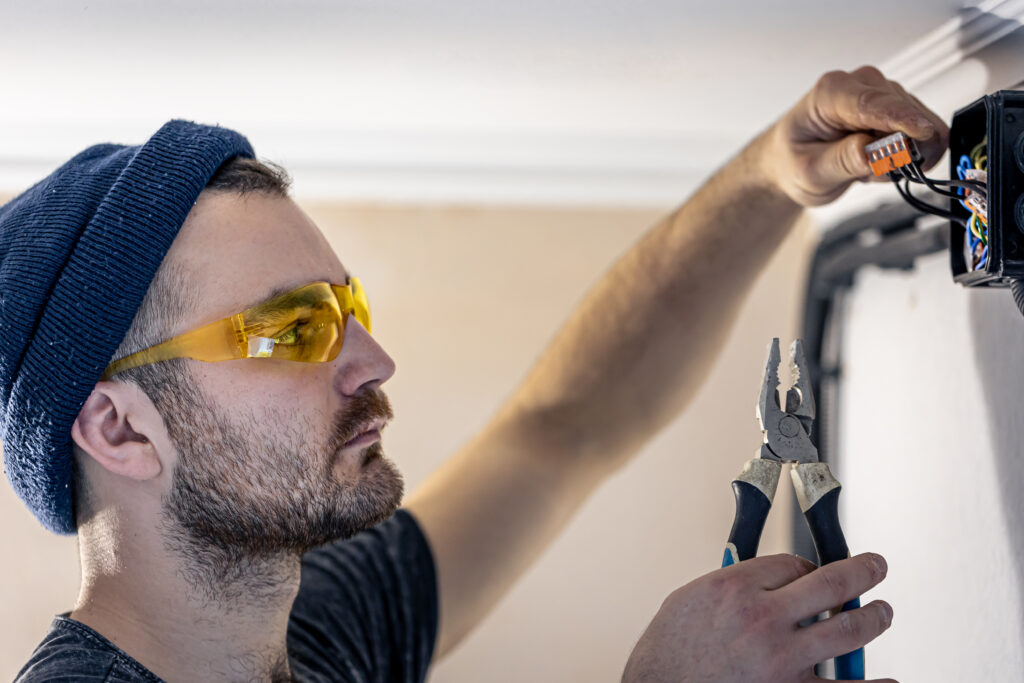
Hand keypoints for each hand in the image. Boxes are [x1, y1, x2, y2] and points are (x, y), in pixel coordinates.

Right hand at [621, 552, 894, 682]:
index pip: (791, 562)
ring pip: (848, 629)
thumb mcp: (686, 602)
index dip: (808, 564)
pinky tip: (887, 678)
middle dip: (863, 570)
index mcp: (733, 589)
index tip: (812, 569)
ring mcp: (781, 660)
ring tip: (882, 612)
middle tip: (876, 567)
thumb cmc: (666, 657)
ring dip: (874, 617)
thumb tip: (758, 581)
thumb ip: (727, 587)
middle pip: (831, 582)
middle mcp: (762, 619)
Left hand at [763, 66, 948, 206]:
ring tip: (866, 169)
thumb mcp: (810, 172)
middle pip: (903, 110)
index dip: (902, 118)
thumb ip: (842, 161)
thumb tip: (872, 153)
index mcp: (830, 93)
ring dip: (901, 154)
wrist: (790, 162)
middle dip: (900, 148)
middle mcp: (859, 84)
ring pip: (919, 122)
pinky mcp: (896, 107)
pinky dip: (906, 153)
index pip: (873, 103)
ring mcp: (881, 93)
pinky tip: (879, 161)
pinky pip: (921, 132)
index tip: (924, 133)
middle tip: (870, 174)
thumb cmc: (794, 161)